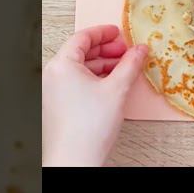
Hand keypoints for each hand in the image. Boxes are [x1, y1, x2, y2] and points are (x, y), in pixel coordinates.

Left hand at [41, 24, 147, 166]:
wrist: (75, 160)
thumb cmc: (89, 127)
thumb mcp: (117, 89)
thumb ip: (130, 64)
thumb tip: (140, 50)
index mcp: (62, 64)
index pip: (83, 37)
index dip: (103, 32)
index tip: (118, 32)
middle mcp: (52, 74)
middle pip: (80, 52)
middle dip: (105, 50)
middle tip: (126, 51)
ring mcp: (53, 90)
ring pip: (79, 68)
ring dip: (102, 65)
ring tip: (123, 69)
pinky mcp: (57, 104)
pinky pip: (76, 82)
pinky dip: (93, 79)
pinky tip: (111, 85)